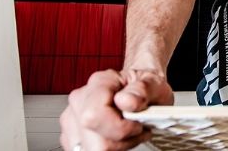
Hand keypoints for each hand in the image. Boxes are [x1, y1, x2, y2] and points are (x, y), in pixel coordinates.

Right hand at [59, 68, 173, 150]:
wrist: (139, 89)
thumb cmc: (145, 87)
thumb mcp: (154, 84)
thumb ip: (142, 90)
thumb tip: (126, 101)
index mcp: (99, 83)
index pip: (94, 115)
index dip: (120, 128)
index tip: (137, 125)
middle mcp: (81, 99)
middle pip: (94, 141)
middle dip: (121, 141)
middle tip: (137, 129)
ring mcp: (74, 118)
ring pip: (91, 150)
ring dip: (116, 146)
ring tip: (129, 132)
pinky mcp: (73, 134)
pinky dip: (109, 149)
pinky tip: (118, 138)